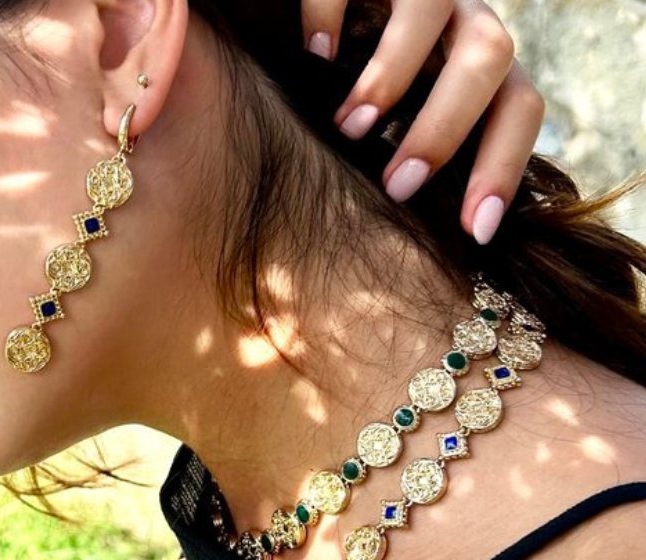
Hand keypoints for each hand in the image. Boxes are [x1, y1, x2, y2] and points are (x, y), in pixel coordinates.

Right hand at [302, 0, 544, 244]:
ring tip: (346, 128)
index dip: (504, 169)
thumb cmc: (355, 102)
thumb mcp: (394, 134)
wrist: (322, 17)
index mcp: (478, 69)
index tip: (473, 232)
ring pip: (431, 10)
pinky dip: (335, 15)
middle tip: (395, 185)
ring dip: (391, 78)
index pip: (520, 108)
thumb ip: (407, 170)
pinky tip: (312, 57)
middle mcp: (458, 21)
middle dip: (443, 129)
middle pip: (489, 56)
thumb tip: (402, 261)